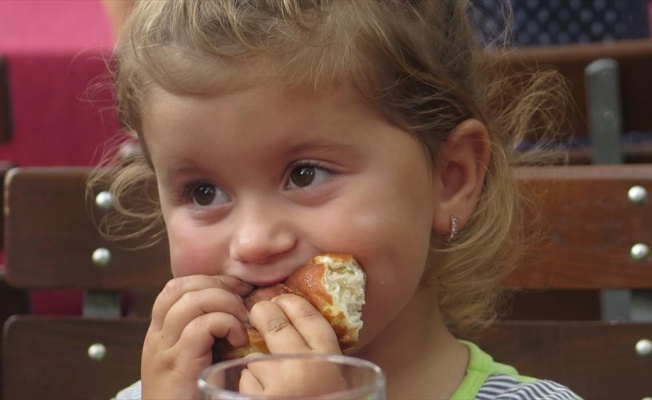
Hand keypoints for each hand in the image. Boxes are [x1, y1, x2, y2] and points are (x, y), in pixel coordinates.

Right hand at [141, 275, 251, 399]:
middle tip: (243, 303)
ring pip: (192, 300)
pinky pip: (201, 325)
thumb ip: (208, 335)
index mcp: (160, 334)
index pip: (177, 287)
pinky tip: (239, 339)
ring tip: (242, 323)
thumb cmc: (195, 399)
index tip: (237, 292)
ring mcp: (164, 350)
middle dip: (218, 287)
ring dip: (225, 303)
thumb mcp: (198, 360)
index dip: (210, 281)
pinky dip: (226, 324)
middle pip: (182, 287)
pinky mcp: (177, 365)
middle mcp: (157, 337)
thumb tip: (243, 308)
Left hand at [239, 294, 346, 396]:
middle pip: (276, 325)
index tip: (282, 300)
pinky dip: (252, 384)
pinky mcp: (256, 399)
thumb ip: (323, 355)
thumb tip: (300, 329)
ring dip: (259, 362)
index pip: (308, 317)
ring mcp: (277, 384)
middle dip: (264, 313)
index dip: (292, 303)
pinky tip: (264, 393)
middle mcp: (302, 367)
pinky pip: (246, 380)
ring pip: (256, 357)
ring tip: (270, 376)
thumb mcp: (337, 379)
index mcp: (328, 360)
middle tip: (259, 312)